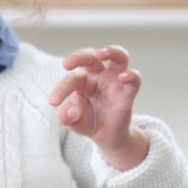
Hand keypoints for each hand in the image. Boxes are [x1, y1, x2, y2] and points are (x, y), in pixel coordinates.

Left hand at [48, 45, 149, 170]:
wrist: (105, 136)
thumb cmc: (86, 121)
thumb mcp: (71, 121)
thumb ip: (66, 117)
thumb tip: (72, 111)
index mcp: (82, 80)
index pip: (72, 78)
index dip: (61, 89)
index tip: (53, 102)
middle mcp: (99, 76)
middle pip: (92, 57)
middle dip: (79, 56)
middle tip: (66, 64)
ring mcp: (115, 83)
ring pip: (120, 58)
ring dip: (112, 51)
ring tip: (101, 54)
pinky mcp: (128, 93)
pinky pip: (134, 80)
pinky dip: (131, 76)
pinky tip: (123, 77)